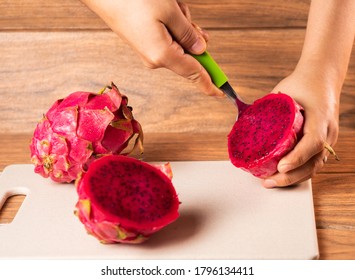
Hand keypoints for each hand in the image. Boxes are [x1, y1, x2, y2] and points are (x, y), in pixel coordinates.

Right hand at [81, 0, 223, 96]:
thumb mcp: (169, 11)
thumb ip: (188, 33)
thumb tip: (201, 48)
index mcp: (162, 55)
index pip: (194, 74)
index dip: (210, 84)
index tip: (222, 94)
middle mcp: (156, 59)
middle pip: (189, 54)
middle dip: (192, 35)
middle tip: (187, 17)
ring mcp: (149, 52)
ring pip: (180, 42)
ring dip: (181, 24)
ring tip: (168, 7)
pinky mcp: (145, 43)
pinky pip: (169, 37)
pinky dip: (172, 24)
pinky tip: (164, 9)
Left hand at [262, 66, 339, 187]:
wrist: (322, 77)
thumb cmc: (302, 83)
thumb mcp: (283, 93)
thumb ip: (266, 109)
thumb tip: (242, 123)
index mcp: (320, 116)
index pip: (313, 142)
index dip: (297, 157)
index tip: (281, 167)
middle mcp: (328, 130)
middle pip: (314, 162)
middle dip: (291, 176)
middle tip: (269, 181)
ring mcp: (329, 138)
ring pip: (315, 166)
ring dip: (294, 178)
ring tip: (273, 182)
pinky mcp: (324, 142)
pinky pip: (314, 162)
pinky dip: (299, 172)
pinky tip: (284, 176)